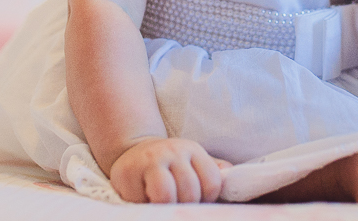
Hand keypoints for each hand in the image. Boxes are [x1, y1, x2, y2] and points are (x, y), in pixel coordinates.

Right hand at [108, 136, 227, 202]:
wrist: (134, 151)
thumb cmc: (169, 164)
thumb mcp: (193, 162)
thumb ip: (212, 171)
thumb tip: (231, 175)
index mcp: (192, 150)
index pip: (212, 183)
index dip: (208, 200)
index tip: (198, 201)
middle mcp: (172, 151)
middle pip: (190, 192)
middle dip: (186, 207)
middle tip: (177, 204)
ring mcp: (149, 161)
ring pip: (166, 196)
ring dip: (165, 207)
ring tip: (162, 205)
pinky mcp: (126, 173)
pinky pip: (140, 201)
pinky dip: (144, 206)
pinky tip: (144, 199)